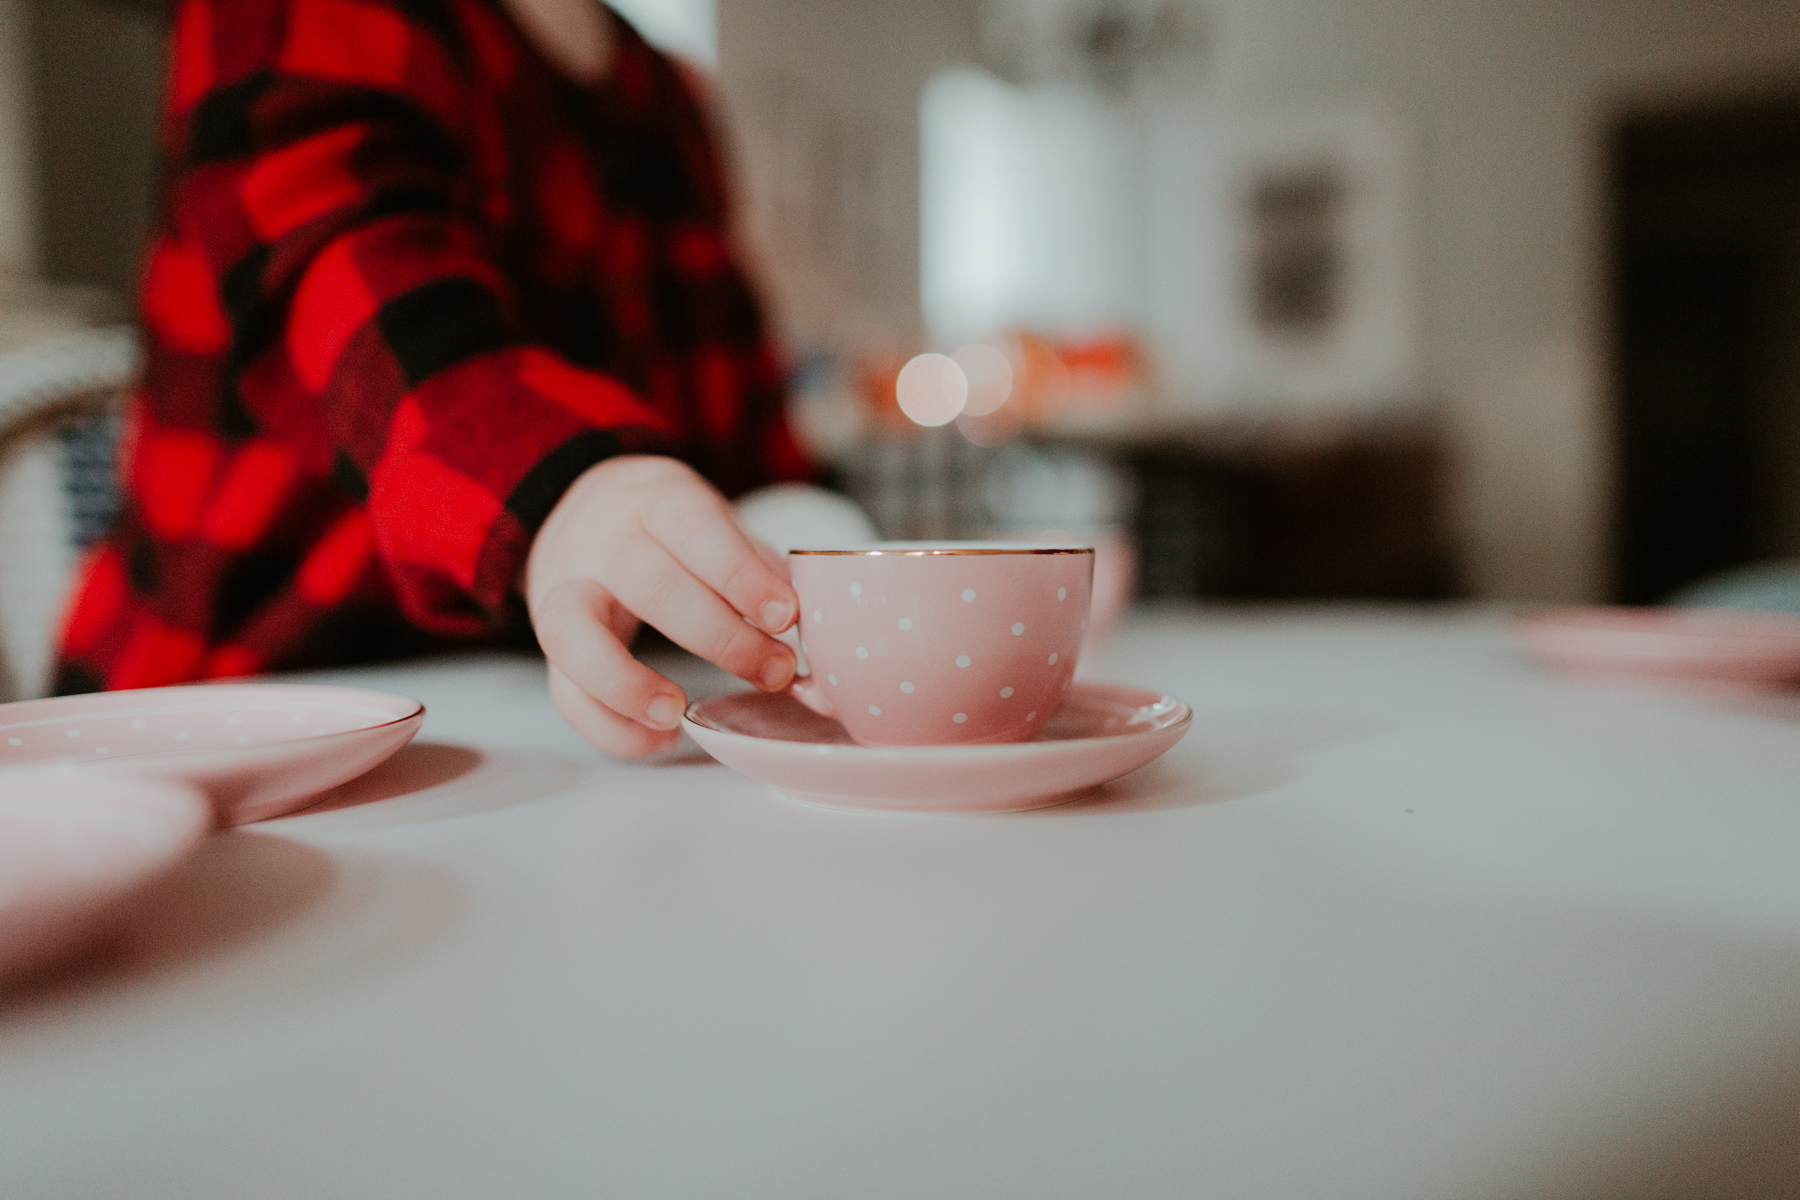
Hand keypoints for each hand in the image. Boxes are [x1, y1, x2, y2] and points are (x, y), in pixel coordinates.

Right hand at [524, 455, 797, 755]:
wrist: (577, 508)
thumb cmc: (667, 527)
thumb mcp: (713, 523)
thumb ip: (758, 568)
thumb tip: (820, 626)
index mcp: (656, 501)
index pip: (694, 529)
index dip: (740, 575)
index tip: (787, 616)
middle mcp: (603, 542)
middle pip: (648, 586)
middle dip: (718, 637)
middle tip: (775, 672)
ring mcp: (563, 591)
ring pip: (574, 637)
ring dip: (628, 684)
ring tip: (679, 714)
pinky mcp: (547, 641)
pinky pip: (564, 692)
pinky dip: (609, 726)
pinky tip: (660, 738)